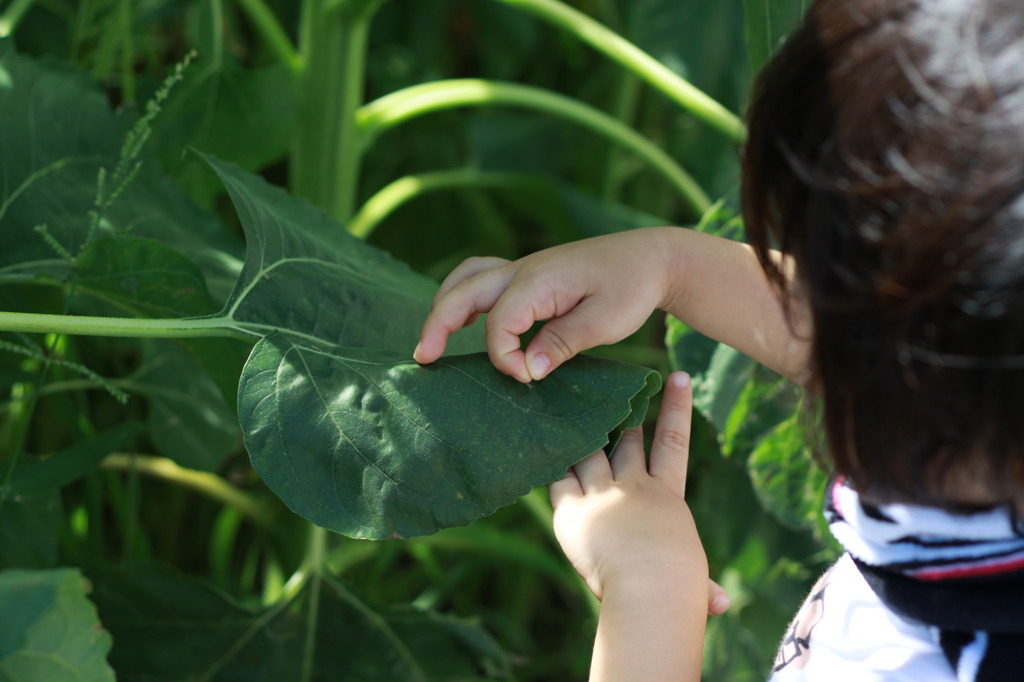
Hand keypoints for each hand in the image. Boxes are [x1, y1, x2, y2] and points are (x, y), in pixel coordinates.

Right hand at [414, 229, 679, 382]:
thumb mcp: (605, 321)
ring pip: (466, 280)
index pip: (499, 323)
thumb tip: (527, 370)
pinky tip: (461, 320)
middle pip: (462, 292)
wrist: (650, 257)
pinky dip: (463, 296)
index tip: (528, 379)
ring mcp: (522, 268)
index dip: (504, 357)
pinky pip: (482, 279)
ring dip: (444, 306)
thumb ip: (562, 343)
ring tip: (431, 342)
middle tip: (423, 360)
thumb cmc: (631, 287)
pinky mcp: (528, 274)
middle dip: (438, 325)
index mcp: (538, 280)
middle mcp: (521, 269)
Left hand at [549, 372, 718, 611]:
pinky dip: (550, 464)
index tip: (678, 377)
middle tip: (614, 396)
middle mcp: (633, 486)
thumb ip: (703, 589)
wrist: (649, 585)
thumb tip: (721, 605)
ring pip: (588, 453)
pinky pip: (557, 478)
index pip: (674, 443)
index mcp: (667, 497)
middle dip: (622, 420)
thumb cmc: (678, 589)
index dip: (676, 407)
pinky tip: (539, 446)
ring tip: (567, 410)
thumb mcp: (693, 584)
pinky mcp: (571, 508)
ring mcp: (601, 493)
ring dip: (581, 436)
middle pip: (626, 441)